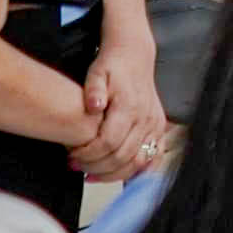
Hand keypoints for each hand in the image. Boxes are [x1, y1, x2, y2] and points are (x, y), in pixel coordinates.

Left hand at [74, 45, 163, 179]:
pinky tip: (119, 174)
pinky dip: (137, 171)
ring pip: (138, 163)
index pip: (109, 143)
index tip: (73, 157)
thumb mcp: (96, 73)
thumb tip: (93, 106)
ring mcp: (155, 125)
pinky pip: (153, 158)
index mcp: (129, 107)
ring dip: (114, 175)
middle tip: (77, 167)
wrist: (135, 57)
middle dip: (96, 168)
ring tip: (92, 174)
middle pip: (123, 157)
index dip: (89, 155)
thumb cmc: (113, 67)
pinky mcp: (159, 129)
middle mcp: (145, 119)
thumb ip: (93, 90)